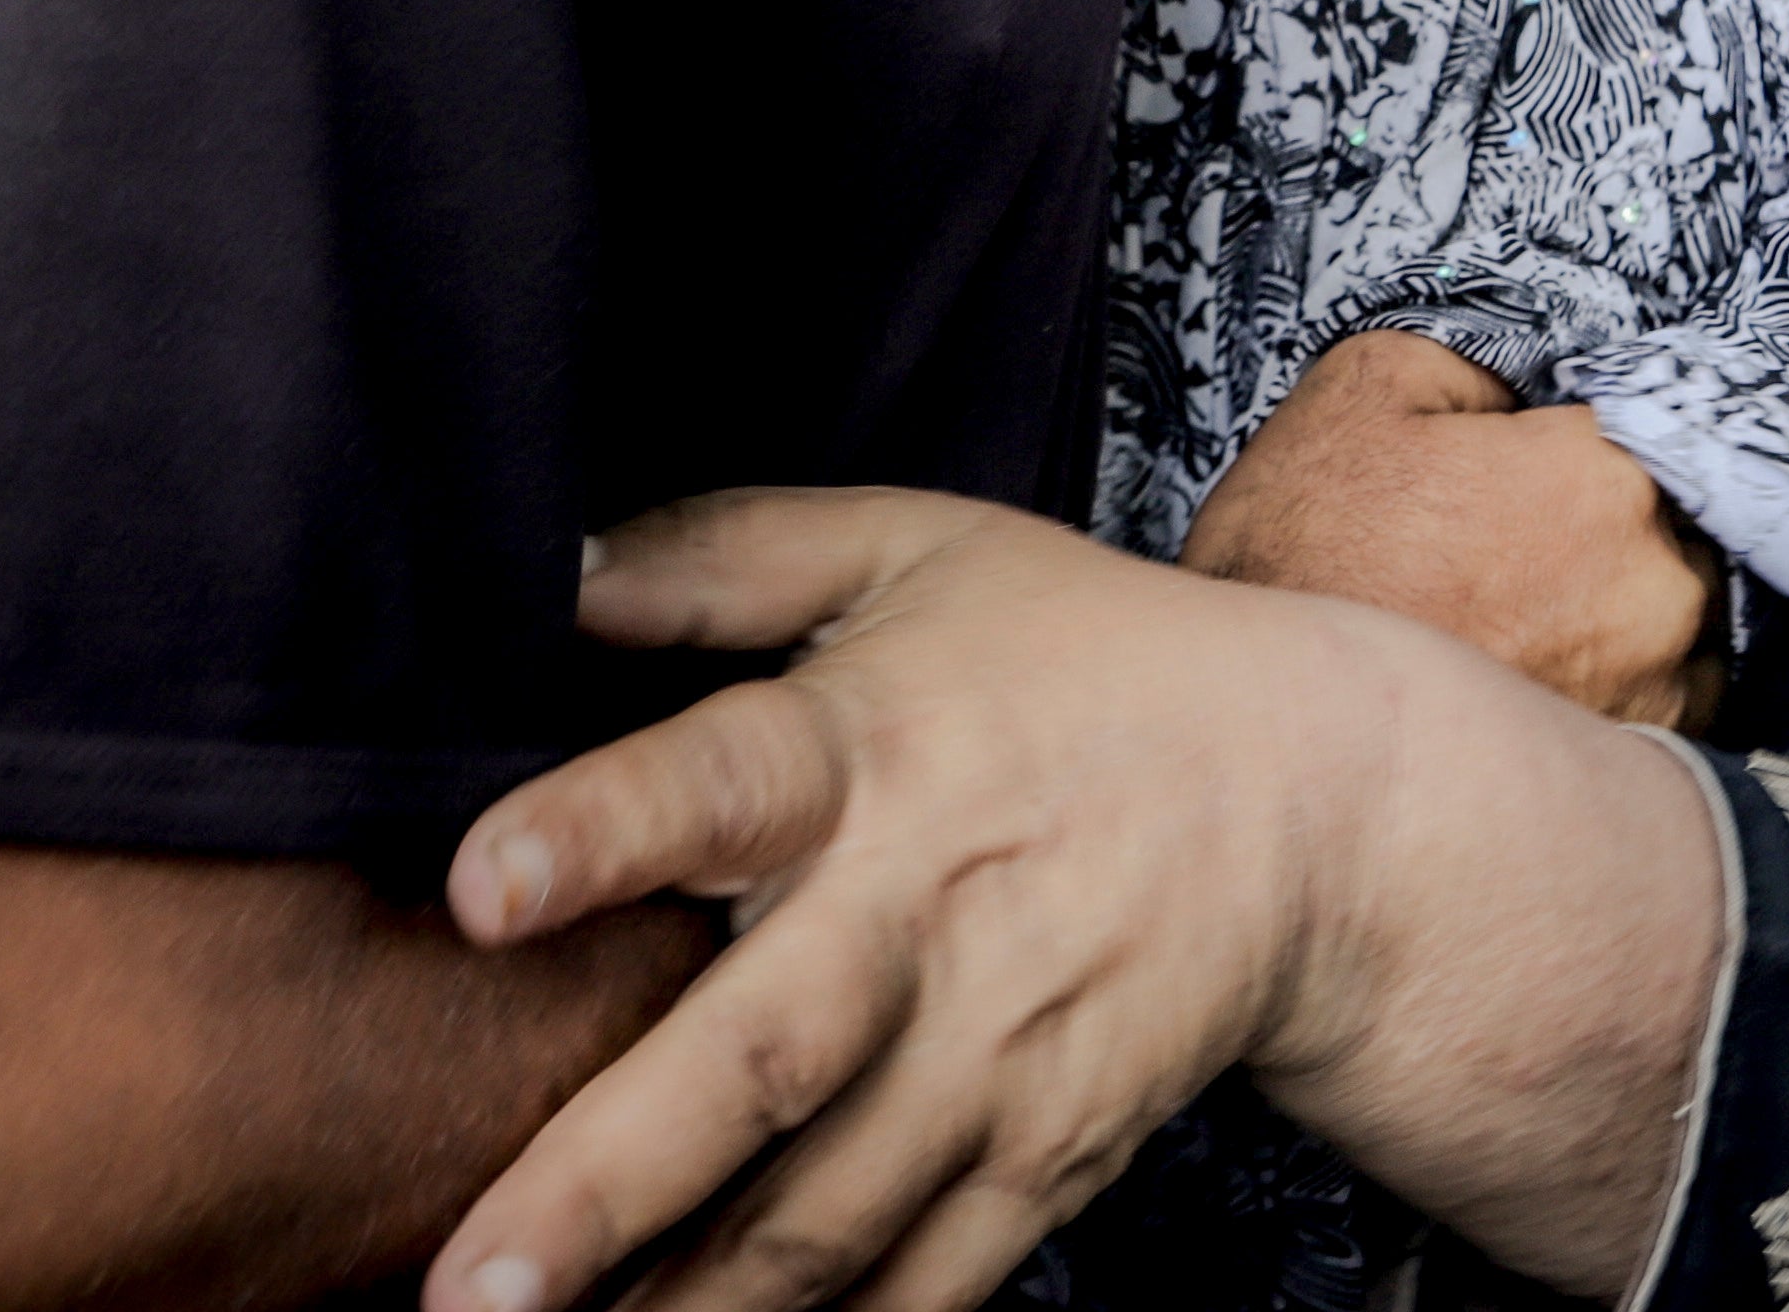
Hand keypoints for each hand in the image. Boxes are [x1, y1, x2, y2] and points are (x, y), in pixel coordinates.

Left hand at [432, 494, 1461, 1311]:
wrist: (1319, 798)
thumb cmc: (1084, 658)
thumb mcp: (917, 552)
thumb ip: (722, 558)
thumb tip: (545, 570)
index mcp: (870, 749)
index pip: (723, 780)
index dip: (602, 832)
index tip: (480, 892)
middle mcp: (924, 916)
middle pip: (760, 1059)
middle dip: (607, 1179)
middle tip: (469, 1286)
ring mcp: (995, 1058)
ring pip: (823, 1215)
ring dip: (684, 1309)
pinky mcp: (1051, 1160)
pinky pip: (923, 1287)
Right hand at [1182, 331, 1715, 726]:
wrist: (1263, 726)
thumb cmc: (1302, 554)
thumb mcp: (1367, 386)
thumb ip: (1486, 364)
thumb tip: (1534, 394)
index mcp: (1605, 476)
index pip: (1638, 433)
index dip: (1577, 456)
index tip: (1525, 485)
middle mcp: (1659, 587)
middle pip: (1669, 531)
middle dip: (1606, 539)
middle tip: (1511, 564)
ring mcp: (1657, 690)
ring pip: (1679, 624)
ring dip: (1624, 621)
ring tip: (1521, 635)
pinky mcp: (1636, 769)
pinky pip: (1669, 709)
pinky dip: (1618, 696)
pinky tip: (1537, 692)